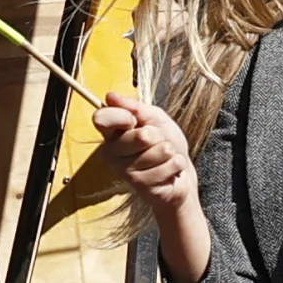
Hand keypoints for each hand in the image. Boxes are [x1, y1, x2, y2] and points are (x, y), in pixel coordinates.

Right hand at [95, 91, 194, 217]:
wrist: (181, 171)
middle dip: (159, 136)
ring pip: (156, 153)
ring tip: (165, 157)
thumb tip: (110, 96)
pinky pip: (165, 168)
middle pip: (141, 136)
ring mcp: (123, 171)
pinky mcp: (138, 185)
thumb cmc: (165, 142)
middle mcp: (111, 152)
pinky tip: (169, 170)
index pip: (102, 118)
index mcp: (111, 132)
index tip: (133, 120)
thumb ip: (134, 107)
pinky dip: (175, 165)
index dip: (123, 116)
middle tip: (158, 143)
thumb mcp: (154, 117)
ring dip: (169, 153)